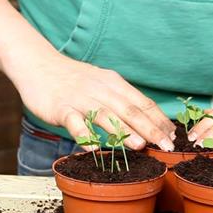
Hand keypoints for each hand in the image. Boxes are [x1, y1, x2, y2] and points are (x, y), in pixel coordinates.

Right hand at [9, 51, 175, 150]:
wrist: (39, 64)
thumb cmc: (73, 79)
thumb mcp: (101, 83)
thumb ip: (121, 100)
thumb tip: (146, 120)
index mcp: (114, 84)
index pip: (143, 103)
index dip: (160, 120)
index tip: (173, 137)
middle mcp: (101, 90)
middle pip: (130, 110)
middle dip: (151, 129)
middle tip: (166, 146)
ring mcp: (80, 99)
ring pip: (106, 115)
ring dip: (124, 131)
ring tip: (140, 146)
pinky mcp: (61, 108)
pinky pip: (74, 122)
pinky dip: (84, 135)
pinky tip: (92, 148)